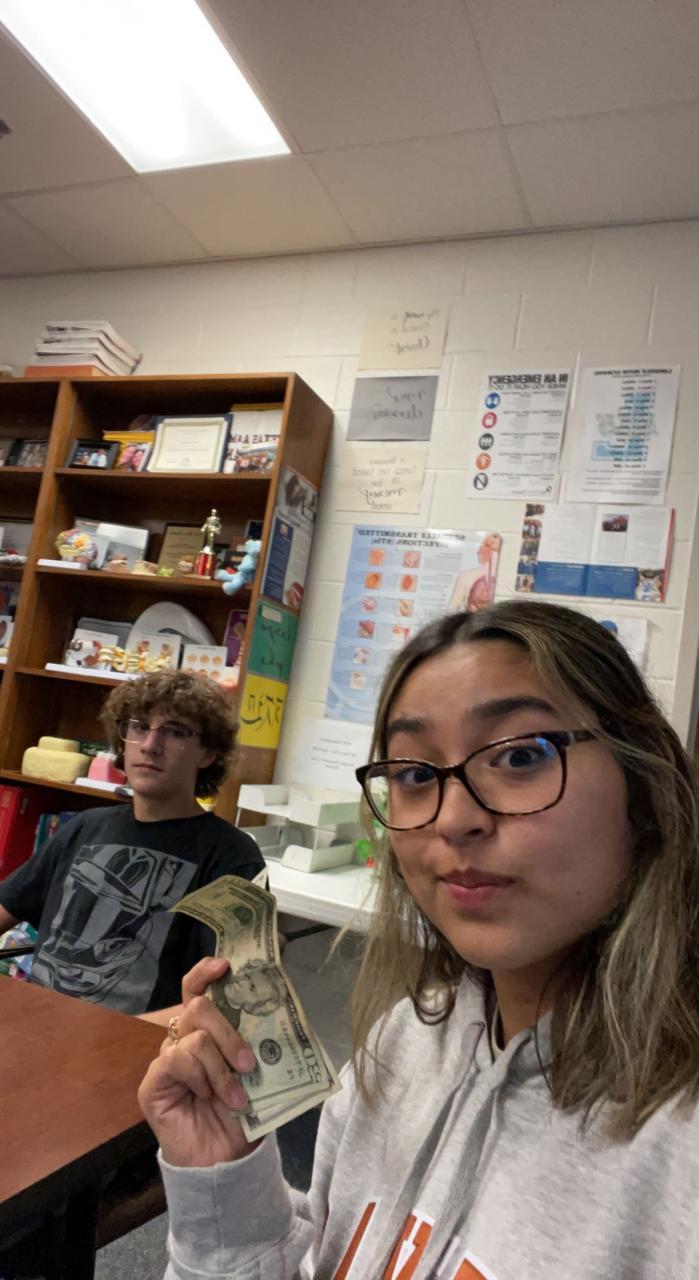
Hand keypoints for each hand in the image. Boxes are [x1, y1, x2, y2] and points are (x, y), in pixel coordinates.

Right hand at [137, 957, 258, 1167]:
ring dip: (220, 1066)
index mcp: (208, 1033)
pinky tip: (208, 1096)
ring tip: (235, 1095)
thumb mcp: (257, 1076)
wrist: (223, 1163)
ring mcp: (167, 1060)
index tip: (227, 965)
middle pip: (199, 1006)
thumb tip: (283, 1020)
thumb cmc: (241, 1118)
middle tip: (247, 1062)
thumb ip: (258, 1046)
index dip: (206, 972)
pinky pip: (176, 1059)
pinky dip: (199, 1076)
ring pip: (194, 1035)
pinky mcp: (153, 1082)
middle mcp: (184, 1040)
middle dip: (228, 1030)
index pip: (197, 989)